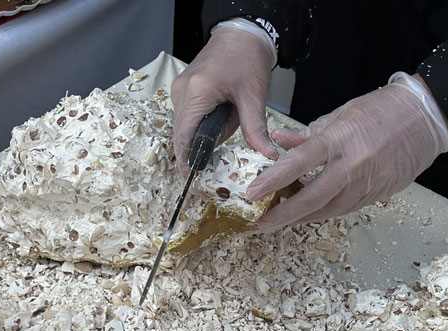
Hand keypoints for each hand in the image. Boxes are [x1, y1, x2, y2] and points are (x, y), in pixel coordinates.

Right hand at [171, 23, 277, 175]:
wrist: (242, 33)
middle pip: (182, 134)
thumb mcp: (253, 96)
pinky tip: (216, 123)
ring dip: (200, 136)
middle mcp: (182, 91)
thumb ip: (256, 128)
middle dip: (196, 150)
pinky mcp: (185, 89)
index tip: (190, 179)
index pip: (184, 137)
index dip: (186, 161)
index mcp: (196, 93)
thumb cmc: (247, 57)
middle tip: (209, 166)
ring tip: (221, 133)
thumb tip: (266, 153)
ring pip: (184, 126)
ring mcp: (181, 89)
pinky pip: (187, 116)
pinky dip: (200, 126)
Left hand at [248, 73, 447, 229]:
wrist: (426, 118)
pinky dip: (324, 212)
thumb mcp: (342, 114)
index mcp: (340, 139)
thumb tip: (280, 142)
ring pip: (328, 209)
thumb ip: (308, 133)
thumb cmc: (382, 110)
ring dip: (302, 217)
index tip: (252, 193)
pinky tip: (309, 213)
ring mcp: (368, 183)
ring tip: (281, 219)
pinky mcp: (379, 194)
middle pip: (312, 198)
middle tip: (262, 223)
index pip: (298, 164)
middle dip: (284, 214)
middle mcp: (353, 165)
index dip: (272, 181)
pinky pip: (345, 209)